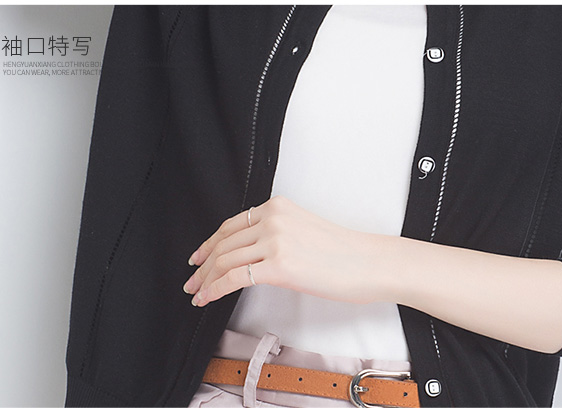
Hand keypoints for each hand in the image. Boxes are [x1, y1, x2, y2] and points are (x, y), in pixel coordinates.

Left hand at [182, 196, 389, 306]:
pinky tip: (207, 299)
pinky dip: (215, 290)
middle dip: (203, 265)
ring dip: (205, 280)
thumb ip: (278, 234)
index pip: (232, 225)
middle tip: (192, 280)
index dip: (210, 244)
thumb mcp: (305, 229)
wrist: (369, 263)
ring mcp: (274, 241)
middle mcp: (272, 219)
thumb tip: (254, 256)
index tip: (199, 258)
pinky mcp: (278, 266)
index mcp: (278, 207)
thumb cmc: (346, 253)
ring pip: (225, 261)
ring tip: (197, 293)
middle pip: (224, 243)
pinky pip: (234, 278)